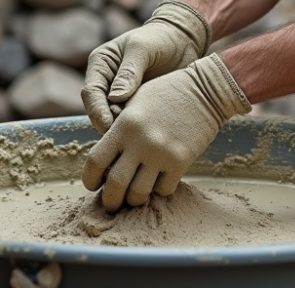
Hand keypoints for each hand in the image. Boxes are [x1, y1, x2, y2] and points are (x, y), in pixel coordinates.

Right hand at [81, 0, 210, 132]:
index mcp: (100, 65)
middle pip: (99, 111)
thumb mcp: (143, 49)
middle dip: (110, 125)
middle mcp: (106, 83)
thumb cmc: (161, 38)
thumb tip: (115, 98)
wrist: (184, 40)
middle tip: (128, 135)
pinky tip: (151, 133)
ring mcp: (122, 97)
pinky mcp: (137, 107)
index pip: (90, 92)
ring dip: (124, 130)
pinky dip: (138, 130)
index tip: (109, 126)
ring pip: (115, 120)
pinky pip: (132, 123)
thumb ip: (129, 71)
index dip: (97, 111)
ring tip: (141, 134)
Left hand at [81, 55, 250, 211]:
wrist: (205, 90)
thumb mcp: (135, 103)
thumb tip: (104, 161)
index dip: (89, 179)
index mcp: (124, 125)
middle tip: (111, 203)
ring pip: (138, 193)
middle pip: (114, 185)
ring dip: (133, 199)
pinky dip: (158, 190)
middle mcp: (140, 141)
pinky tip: (158, 181)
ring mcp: (161, 153)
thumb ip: (117, 128)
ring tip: (134, 196)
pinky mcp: (181, 161)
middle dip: (110, 200)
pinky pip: (163, 189)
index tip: (93, 185)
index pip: (95, 161)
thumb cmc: (166, 93)